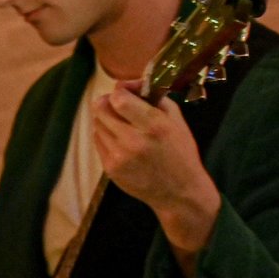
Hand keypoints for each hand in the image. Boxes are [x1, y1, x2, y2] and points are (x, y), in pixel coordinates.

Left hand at [91, 83, 220, 260]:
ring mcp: (118, 157)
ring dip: (107, 120)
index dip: (120, 90)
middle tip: (119, 105)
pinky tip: (121, 141)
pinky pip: (98, 141)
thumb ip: (154, 97)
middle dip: (109, 102)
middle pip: (101, 108)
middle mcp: (133, 141)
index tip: (127, 91)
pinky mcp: (110, 169)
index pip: (118, 98)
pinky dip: (106, 136)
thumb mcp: (177, 119)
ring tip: (123, 125)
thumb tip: (132, 84)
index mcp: (153, 125)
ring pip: (97, 124)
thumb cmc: (181, 152)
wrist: (179, 193)